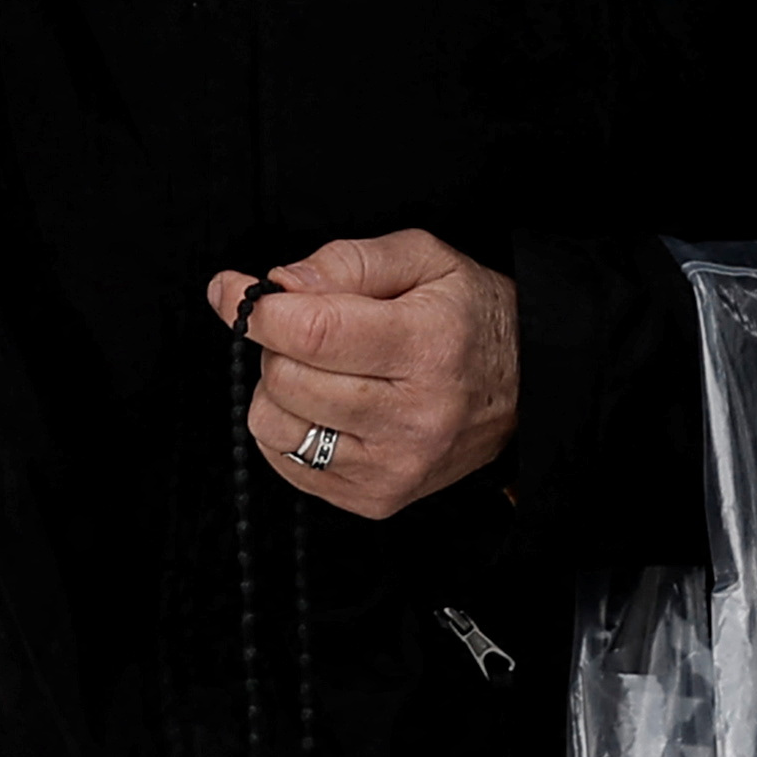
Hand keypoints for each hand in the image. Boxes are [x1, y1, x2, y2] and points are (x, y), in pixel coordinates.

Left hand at [210, 232, 521, 521]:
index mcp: (426, 346)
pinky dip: (289, 426)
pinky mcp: (376, 498)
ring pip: (276, 425)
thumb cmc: (469, 318)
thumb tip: (279, 285)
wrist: (527, 390)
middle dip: (276, 341)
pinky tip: (324, 405)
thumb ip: (347, 261)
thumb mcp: (424, 258)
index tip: (230, 289)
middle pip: (285, 378)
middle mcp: (413, 416)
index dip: (257, 309)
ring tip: (320, 369)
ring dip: (278, 388)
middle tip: (307, 326)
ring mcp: (393, 466)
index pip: (313, 332)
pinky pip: (288, 463)